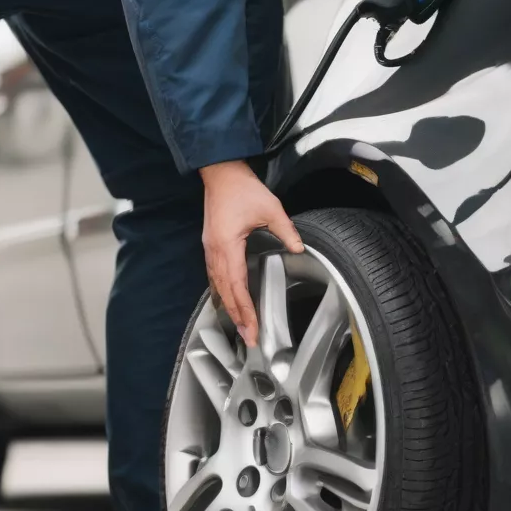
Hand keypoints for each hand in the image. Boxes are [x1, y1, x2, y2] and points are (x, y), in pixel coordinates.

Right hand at [200, 160, 303, 347]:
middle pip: (225, 292)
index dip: (245, 309)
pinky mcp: (212, 245)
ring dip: (229, 307)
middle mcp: (215, 252)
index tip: (253, 327)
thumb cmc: (242, 188)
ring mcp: (211, 249)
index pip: (237, 286)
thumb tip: (300, 248)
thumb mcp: (271, 208)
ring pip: (218, 286)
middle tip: (248, 338)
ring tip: (241, 326)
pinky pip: (215, 275)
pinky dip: (223, 292)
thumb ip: (287, 230)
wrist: (220, 173)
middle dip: (237, 317)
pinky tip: (229, 300)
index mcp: (228, 246)